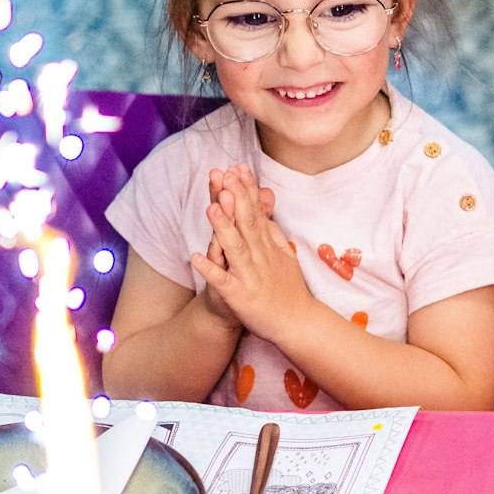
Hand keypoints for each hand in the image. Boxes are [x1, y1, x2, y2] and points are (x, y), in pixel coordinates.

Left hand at [189, 164, 311, 338]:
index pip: (256, 213)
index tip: (238, 169)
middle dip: (235, 200)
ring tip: (211, 207)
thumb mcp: (286, 256)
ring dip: (223, 228)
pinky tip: (194, 257)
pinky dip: (209, 269)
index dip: (246, 191)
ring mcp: (250, 276)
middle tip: (226, 176)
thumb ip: (273, 232)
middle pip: (246, 224)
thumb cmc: (290, 290)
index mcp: (268, 247)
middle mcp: (259, 257)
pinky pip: (222, 282)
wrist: (299, 324)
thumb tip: (264, 209)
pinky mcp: (239, 296)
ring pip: (234, 248)